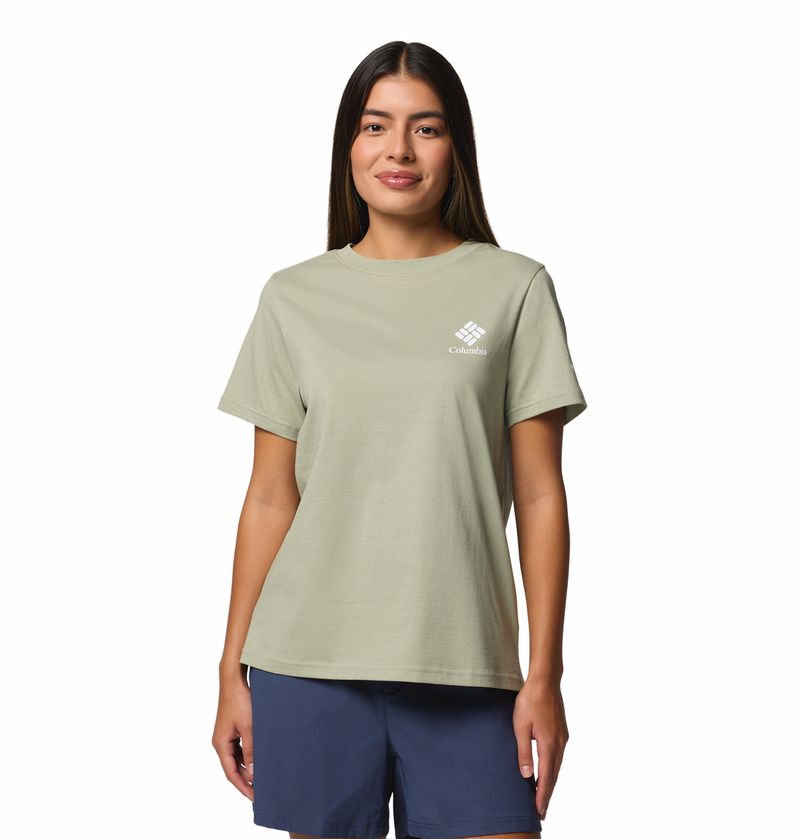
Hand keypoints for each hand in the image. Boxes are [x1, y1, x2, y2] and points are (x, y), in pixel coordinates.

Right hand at [211, 673, 254, 799]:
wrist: (234, 679)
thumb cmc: (240, 700)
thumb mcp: (249, 727)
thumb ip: (251, 751)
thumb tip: (253, 773)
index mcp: (221, 744)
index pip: (231, 773)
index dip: (243, 787)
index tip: (255, 797)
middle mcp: (220, 742)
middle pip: (233, 767)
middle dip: (246, 780)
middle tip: (261, 791)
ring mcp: (226, 735)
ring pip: (236, 758)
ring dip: (247, 768)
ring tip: (262, 778)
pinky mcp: (232, 728)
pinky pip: (239, 748)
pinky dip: (247, 756)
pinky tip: (258, 760)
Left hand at [512, 679, 568, 819]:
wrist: (545, 682)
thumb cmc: (529, 702)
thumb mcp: (520, 727)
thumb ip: (523, 751)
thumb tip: (526, 775)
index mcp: (548, 744)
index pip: (546, 777)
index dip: (542, 795)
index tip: (539, 810)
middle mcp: (559, 744)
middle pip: (554, 775)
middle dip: (547, 794)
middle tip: (541, 811)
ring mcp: (562, 738)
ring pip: (557, 766)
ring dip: (551, 782)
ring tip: (543, 796)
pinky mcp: (561, 732)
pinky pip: (558, 756)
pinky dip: (553, 769)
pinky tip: (548, 772)